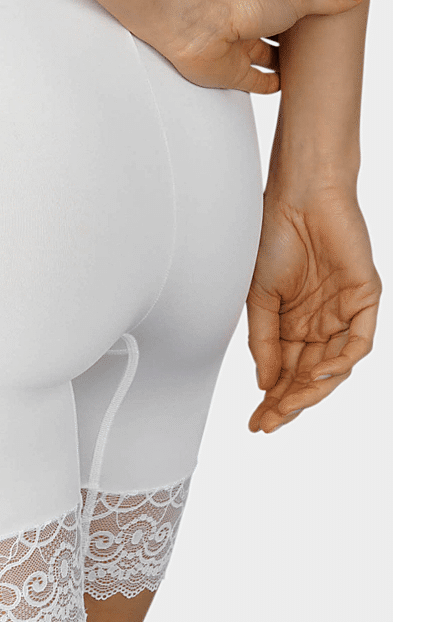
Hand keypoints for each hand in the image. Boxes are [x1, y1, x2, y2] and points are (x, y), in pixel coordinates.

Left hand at [156, 0, 363, 94]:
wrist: (197, 24)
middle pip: (279, 31)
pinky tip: (286, 87)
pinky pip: (254, 81)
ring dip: (285, 63)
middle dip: (297, 39)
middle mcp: (250, 18)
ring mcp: (240, 46)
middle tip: (322, 47)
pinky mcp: (231, 72)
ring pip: (267, 57)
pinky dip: (269, 84)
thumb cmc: (237, 0)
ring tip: (311, 70)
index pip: (290, 0)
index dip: (308, 8)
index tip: (328, 16)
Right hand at [246, 188, 381, 433]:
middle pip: (309, 377)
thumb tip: (266, 384)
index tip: (257, 422)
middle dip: (289, 402)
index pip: (286, 372)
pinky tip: (318, 373)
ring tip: (288, 404)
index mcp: (293, 323)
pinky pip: (358, 343)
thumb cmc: (272, 238)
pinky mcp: (365, 299)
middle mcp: (321, 324)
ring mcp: (344, 313)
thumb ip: (263, 342)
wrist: (297, 199)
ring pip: (334, 367)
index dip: (273, 399)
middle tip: (269, 422)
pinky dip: (341, 362)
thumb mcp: (257, 298)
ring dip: (312, 389)